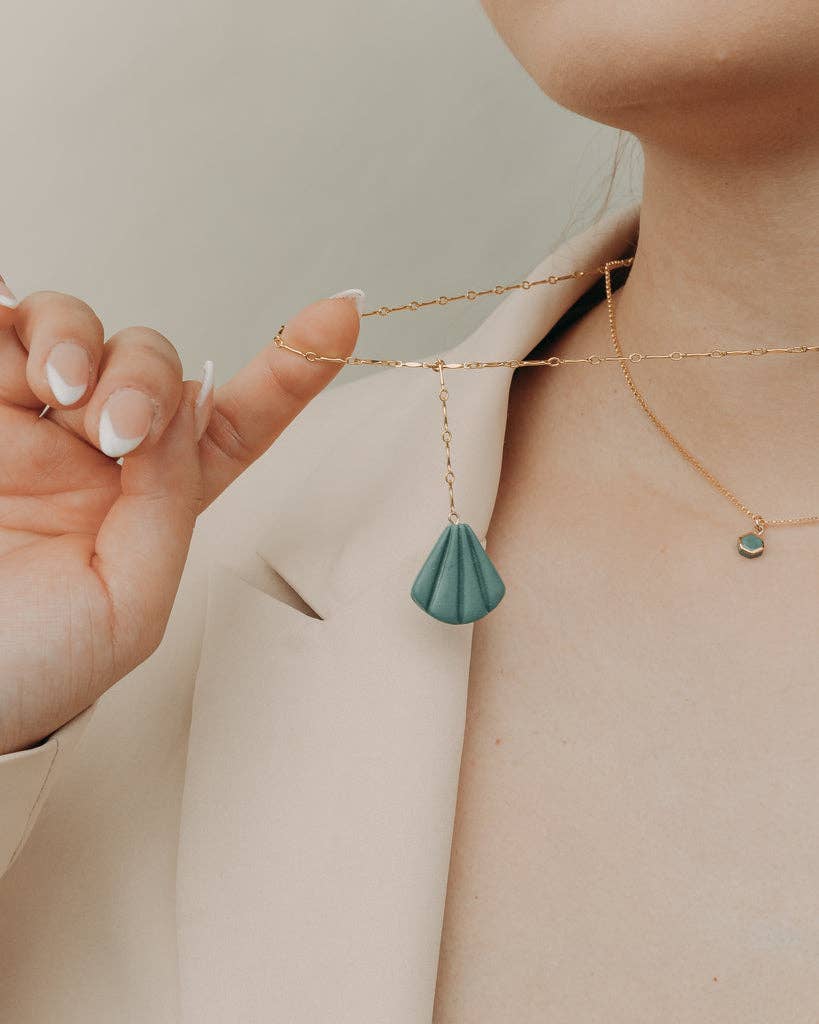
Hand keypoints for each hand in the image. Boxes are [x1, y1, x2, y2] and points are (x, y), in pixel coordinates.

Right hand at [0, 279, 362, 753]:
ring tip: (55, 390)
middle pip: (149, 362)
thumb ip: (168, 503)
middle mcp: (93, 456)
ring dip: (73, 339)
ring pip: (73, 328)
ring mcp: (25, 428)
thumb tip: (179, 407)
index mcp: (151, 503)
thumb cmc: (29, 673)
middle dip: (143, 375)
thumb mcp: (129, 607)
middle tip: (115, 430)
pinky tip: (10, 340)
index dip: (290, 371)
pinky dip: (4, 321)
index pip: (234, 423)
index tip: (339, 318)